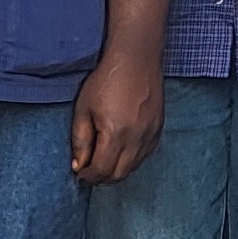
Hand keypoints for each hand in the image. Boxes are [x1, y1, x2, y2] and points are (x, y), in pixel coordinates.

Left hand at [69, 50, 165, 185]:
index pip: (102, 170)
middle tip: (89, 174)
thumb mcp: (83, 109)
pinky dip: (131, 161)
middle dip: (102, 178)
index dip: (88, 177)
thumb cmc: (106, 81)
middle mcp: (136, 139)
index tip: (79, 175)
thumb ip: (80, 140)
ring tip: (104, 164)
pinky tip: (121, 153)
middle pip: (119, 174)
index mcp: (115, 134)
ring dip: (117, 171)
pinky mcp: (159, 130)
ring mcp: (151, 136)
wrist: (136, 60)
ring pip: (133, 167)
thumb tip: (79, 165)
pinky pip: (145, 155)